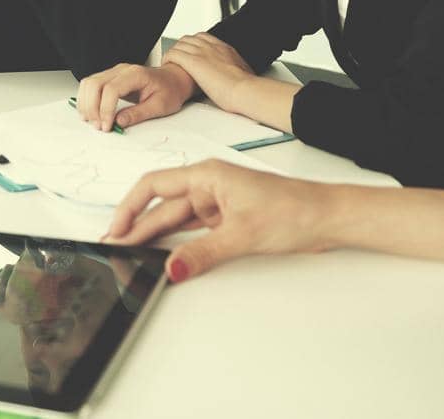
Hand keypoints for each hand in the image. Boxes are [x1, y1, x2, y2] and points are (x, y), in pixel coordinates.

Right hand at [75, 63, 195, 131]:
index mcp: (136, 74)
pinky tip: (90, 112)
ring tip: (93, 121)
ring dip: (86, 104)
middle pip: (94, 84)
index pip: (111, 89)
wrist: (173, 80)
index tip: (107, 125)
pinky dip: (87, 99)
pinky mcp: (110, 78)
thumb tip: (119, 121)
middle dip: (92, 108)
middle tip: (98, 126)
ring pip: (89, 83)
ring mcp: (114, 72)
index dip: (105, 109)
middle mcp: (122, 70)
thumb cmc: (170, 90)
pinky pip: (91, 85)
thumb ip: (138, 114)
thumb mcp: (160, 106)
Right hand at [103, 159, 332, 281]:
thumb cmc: (294, 209)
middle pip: (163, 205)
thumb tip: (172, 268)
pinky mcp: (228, 219)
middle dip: (138, 226)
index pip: (154, 185)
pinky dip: (179, 242)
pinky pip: (194, 230)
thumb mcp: (242, 234)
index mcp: (207, 174)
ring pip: (177, 219)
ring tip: (132, 252)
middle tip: (116, 247)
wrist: (328, 217)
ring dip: (156, 235)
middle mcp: (209, 185)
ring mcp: (218, 202)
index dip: (130, 207)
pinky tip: (165, 253)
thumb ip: (202, 253)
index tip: (117, 229)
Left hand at [161, 33, 252, 108]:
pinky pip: (173, 54)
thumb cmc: (245, 87)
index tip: (191, 52)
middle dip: (181, 47)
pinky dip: (168, 57)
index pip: (204, 38)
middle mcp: (211, 47)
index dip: (194, 44)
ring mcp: (201, 53)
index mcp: (223, 48)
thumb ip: (236, 70)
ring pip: (180, 44)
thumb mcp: (243, 73)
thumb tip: (240, 75)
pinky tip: (167, 64)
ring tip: (171, 62)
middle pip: (189, 39)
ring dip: (174, 52)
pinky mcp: (193, 62)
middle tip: (178, 58)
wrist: (243, 89)